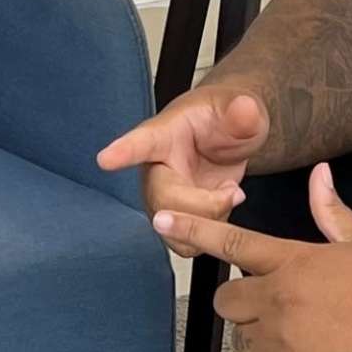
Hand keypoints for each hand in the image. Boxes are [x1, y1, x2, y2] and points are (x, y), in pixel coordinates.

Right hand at [95, 85, 270, 229]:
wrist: (228, 138)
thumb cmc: (224, 119)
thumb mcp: (240, 109)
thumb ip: (242, 112)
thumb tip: (245, 110)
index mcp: (164, 134)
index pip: (140, 142)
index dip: (122, 152)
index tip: (105, 159)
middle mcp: (155, 168)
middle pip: (162, 199)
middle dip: (202, 205)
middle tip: (232, 191)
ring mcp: (162, 196)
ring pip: (172, 228)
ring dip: (209, 221)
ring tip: (230, 193)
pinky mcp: (175, 218)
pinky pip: (185, 241)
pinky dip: (212, 233)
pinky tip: (224, 206)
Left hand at [155, 164, 351, 351]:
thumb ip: (331, 211)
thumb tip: (320, 173)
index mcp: (294, 262)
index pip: (233, 242)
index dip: (193, 229)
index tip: (162, 220)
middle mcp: (279, 302)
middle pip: (226, 301)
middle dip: (242, 301)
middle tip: (274, 304)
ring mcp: (282, 344)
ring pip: (243, 340)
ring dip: (260, 336)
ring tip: (301, 335)